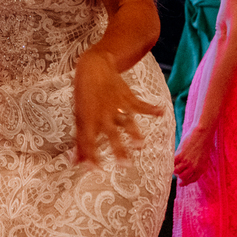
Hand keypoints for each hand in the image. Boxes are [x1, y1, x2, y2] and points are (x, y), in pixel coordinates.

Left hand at [74, 48, 160, 166]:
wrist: (94, 66)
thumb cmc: (84, 94)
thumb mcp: (78, 115)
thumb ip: (79, 140)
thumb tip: (75, 162)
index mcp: (89, 119)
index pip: (89, 140)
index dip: (91, 155)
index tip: (95, 169)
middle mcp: (103, 114)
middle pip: (111, 134)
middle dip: (118, 148)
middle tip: (125, 163)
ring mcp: (117, 105)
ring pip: (127, 122)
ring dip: (134, 133)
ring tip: (140, 145)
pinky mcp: (127, 97)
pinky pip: (140, 104)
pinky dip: (151, 109)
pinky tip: (161, 112)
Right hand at [173, 126, 211, 184]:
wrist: (203, 134)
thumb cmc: (204, 144)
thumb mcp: (204, 158)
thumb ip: (197, 165)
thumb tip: (188, 171)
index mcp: (201, 169)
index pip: (192, 179)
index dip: (186, 182)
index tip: (181, 184)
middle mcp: (194, 167)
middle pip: (183, 177)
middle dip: (179, 176)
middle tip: (176, 173)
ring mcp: (187, 161)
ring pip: (177, 171)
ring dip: (175, 169)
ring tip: (175, 166)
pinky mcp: (181, 155)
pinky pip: (173, 163)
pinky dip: (172, 162)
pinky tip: (172, 160)